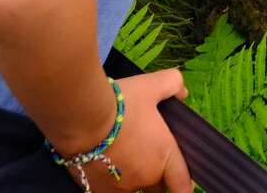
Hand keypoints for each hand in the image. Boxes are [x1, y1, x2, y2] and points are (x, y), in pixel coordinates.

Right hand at [63, 69, 192, 192]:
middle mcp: (144, 178)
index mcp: (163, 156)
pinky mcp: (97, 191)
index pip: (182, 184)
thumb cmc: (122, 103)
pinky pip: (112, 189)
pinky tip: (105, 162)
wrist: (81, 118)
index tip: (185, 182)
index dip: (185, 186)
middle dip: (158, 177)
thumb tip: (182, 94)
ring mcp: (120, 188)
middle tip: (150, 155)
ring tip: (125, 155)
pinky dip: (112, 179)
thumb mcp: (151, 85)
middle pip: (157, 186)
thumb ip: (172, 85)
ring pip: (133, 187)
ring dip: (134, 177)